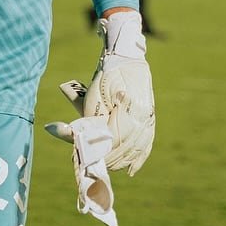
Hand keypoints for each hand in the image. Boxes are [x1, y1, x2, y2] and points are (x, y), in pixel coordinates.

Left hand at [47, 12, 154, 175]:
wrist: (126, 56)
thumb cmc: (105, 74)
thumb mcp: (91, 95)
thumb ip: (86, 119)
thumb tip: (74, 140)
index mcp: (129, 107)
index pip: (113, 138)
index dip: (98, 150)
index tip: (83, 157)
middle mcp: (143, 115)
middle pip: (125, 146)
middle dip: (106, 158)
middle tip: (89, 165)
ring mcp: (149, 117)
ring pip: (136, 148)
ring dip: (119, 160)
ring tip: (104, 167)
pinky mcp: (150, 118)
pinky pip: (147, 143)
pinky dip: (138, 158)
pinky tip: (131, 170)